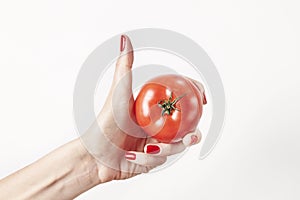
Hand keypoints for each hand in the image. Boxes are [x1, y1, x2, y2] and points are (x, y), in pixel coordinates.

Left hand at [82, 35, 205, 181]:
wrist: (94, 155)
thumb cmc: (105, 122)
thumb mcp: (119, 92)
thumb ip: (125, 66)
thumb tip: (124, 38)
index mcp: (155, 109)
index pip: (180, 101)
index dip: (195, 97)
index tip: (202, 99)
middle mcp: (158, 125)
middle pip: (186, 128)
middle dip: (193, 134)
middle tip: (191, 135)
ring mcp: (156, 144)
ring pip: (176, 147)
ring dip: (165, 150)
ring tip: (149, 149)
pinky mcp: (152, 160)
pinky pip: (161, 161)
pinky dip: (147, 160)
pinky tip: (132, 156)